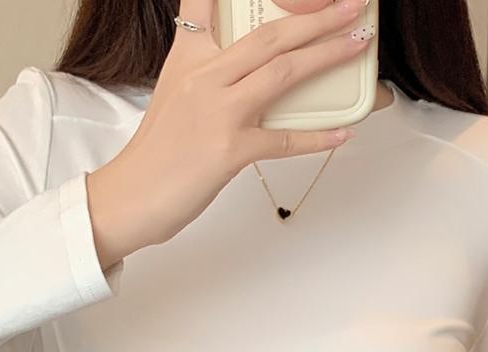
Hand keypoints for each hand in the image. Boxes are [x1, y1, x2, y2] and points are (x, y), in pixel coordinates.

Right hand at [86, 0, 371, 264]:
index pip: (209, 4)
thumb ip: (206, 72)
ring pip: (282, 73)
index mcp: (189, 59)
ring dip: (326, 56)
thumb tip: (245, 69)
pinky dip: (316, 137)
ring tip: (357, 45)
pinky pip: (283, 139)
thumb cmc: (155, 154)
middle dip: (316, 18)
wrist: (130, 196)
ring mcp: (218, 113)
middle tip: (351, 5)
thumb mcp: (174, 94)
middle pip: (269, 36)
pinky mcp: (230, 151)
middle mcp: (204, 78)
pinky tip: (341, 132)